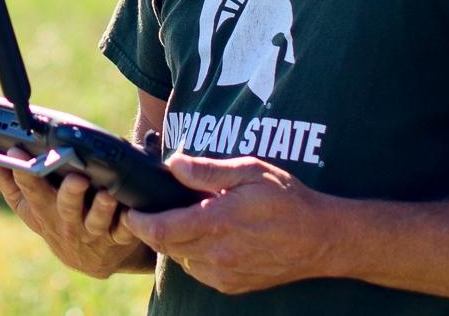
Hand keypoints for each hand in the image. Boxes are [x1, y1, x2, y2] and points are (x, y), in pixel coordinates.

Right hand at [0, 150, 153, 277]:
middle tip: (76, 178)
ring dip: (102, 208)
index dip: (25, 173)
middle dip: (70, 194)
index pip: (30, 191)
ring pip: (97, 219)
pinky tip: (130, 208)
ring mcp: (93, 231)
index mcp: (43, 210)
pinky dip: (129, 221)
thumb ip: (5, 180)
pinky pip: (126, 229)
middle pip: (66, 207)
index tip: (19, 151)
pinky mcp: (119, 235)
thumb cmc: (54, 217)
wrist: (90, 257)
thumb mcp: (26, 205)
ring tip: (106, 194)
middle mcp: (67, 222)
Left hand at [124, 152, 340, 293]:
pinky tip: (203, 235)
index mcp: (217, 223)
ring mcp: (225, 274)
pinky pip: (199, 271)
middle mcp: (217, 254)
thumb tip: (173, 164)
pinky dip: (192, 255)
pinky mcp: (233, 285)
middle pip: (166, 246)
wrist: (320, 238)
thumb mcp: (248, 171)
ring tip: (177, 218)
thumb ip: (207, 170)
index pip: (162, 230)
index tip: (127, 211)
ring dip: (173, 241)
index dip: (138, 222)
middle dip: (152, 229)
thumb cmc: (286, 198)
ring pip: (182, 260)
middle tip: (146, 210)